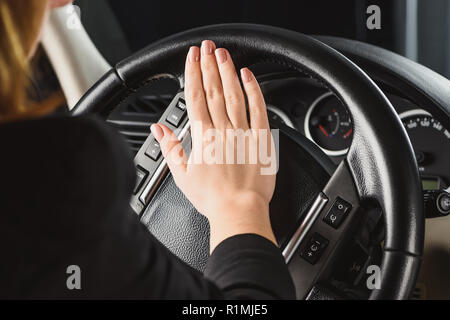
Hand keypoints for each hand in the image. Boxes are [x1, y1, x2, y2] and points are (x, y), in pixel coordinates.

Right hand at [151, 40, 276, 250]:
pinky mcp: (261, 138)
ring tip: (223, 53)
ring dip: (227, 71)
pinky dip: (253, 90)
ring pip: (233, 94)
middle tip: (206, 47)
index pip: (195, 97)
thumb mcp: (182, 174)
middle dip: (208, 65)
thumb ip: (170, 147)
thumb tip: (159, 129)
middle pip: (213, 90)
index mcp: (202, 137)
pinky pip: (258, 109)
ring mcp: (243, 132)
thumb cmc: (212, 197)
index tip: (192, 57)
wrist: (238, 210)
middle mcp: (222, 130)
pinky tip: (248, 76)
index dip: (193, 74)